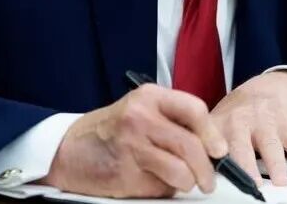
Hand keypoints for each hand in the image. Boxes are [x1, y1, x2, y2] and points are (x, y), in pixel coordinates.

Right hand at [41, 84, 227, 197]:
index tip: (219, 150)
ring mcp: (131, 145)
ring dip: (187, 183)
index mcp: (148, 97)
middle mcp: (140, 117)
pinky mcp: (125, 173)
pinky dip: (163, 190)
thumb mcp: (140, 111)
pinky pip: (160, 187)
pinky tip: (150, 180)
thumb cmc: (110, 132)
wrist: (68, 150)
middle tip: (208, 181)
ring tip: (181, 181)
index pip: (194, 110)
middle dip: (206, 170)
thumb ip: (172, 122)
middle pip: (191, 146)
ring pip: (181, 172)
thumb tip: (211, 148)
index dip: (212, 133)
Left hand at [210, 71, 286, 187]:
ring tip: (281, 182)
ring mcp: (266, 123)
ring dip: (277, 165)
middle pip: (241, 146)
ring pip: (272, 146)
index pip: (211, 145)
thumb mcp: (218, 122)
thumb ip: (206, 146)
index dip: (211, 160)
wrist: (272, 86)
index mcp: (220, 125)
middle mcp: (242, 123)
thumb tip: (191, 175)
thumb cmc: (240, 113)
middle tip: (250, 183)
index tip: (211, 177)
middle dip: (245, 164)